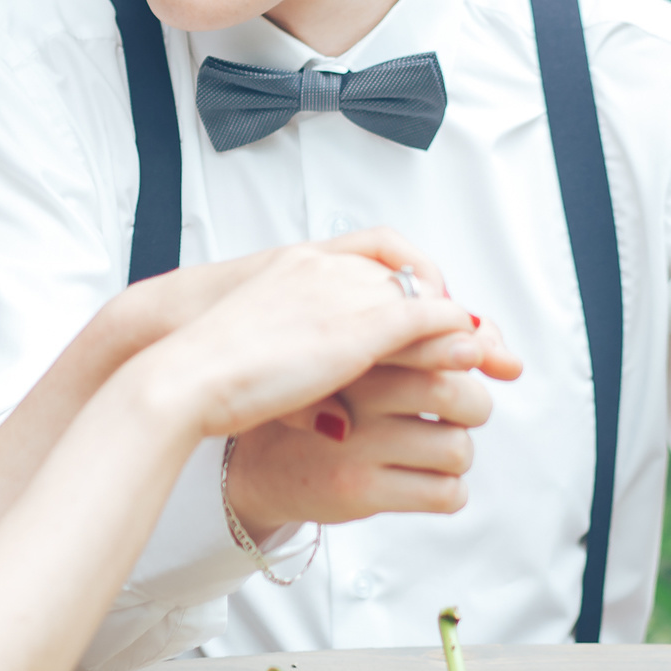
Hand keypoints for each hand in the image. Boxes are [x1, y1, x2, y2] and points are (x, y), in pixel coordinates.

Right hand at [129, 247, 494, 446]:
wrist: (184, 372)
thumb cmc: (206, 368)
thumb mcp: (261, 348)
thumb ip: (302, 359)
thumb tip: (339, 416)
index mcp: (299, 263)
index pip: (380, 254)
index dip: (418, 281)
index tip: (442, 313)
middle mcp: (326, 268)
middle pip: (410, 276)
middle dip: (450, 306)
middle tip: (483, 341)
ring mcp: (343, 294)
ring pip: (422, 296)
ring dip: (458, 324)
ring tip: (486, 356)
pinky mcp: (358, 329)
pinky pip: (424, 320)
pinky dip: (452, 333)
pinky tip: (470, 354)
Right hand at [224, 325, 519, 536]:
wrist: (250, 464)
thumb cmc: (318, 405)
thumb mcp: (357, 361)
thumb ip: (427, 347)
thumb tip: (508, 357)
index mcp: (358, 348)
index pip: (441, 342)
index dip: (472, 354)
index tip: (470, 364)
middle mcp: (356, 391)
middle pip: (460, 393)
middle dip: (473, 406)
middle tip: (455, 414)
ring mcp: (356, 444)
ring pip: (458, 449)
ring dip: (458, 454)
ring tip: (431, 451)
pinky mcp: (357, 491)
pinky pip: (444, 494)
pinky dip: (449, 492)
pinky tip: (426, 483)